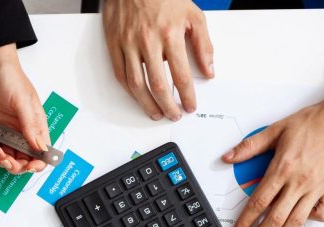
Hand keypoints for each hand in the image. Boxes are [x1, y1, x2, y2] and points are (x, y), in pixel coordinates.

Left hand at [0, 43, 48, 173]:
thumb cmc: (10, 75)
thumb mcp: (23, 100)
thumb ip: (30, 125)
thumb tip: (40, 146)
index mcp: (36, 124)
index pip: (42, 151)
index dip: (37, 163)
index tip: (28, 166)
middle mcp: (23, 129)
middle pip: (24, 158)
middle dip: (16, 165)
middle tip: (7, 160)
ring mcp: (7, 130)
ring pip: (9, 156)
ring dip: (2, 160)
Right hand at [103, 0, 213, 120]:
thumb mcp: (193, 15)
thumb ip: (203, 44)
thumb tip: (209, 70)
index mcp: (170, 34)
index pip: (180, 75)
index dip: (186, 96)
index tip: (190, 106)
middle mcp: (148, 41)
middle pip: (158, 85)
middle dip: (167, 106)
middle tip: (174, 115)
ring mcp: (128, 44)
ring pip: (136, 84)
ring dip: (147, 104)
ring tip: (155, 113)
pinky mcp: (114, 43)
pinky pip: (120, 74)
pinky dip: (129, 90)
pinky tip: (138, 97)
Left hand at [224, 95, 323, 226]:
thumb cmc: (315, 121)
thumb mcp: (277, 129)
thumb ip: (250, 146)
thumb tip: (229, 157)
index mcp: (283, 168)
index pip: (258, 202)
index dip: (244, 222)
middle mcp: (300, 182)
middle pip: (274, 219)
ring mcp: (317, 188)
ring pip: (295, 222)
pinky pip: (321, 213)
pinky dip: (310, 221)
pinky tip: (299, 224)